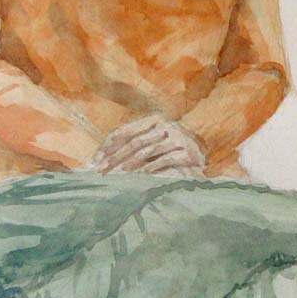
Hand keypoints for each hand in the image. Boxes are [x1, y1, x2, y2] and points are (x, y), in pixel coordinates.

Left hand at [90, 113, 206, 175]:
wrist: (201, 158)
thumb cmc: (169, 153)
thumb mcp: (150, 145)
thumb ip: (131, 148)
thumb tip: (102, 159)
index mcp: (153, 120)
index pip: (124, 132)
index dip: (108, 146)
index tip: (95, 160)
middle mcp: (165, 125)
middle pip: (133, 142)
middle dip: (115, 157)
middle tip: (102, 171)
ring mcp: (177, 137)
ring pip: (147, 151)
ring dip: (130, 163)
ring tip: (118, 174)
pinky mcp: (187, 151)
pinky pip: (163, 160)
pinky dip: (150, 168)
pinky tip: (139, 177)